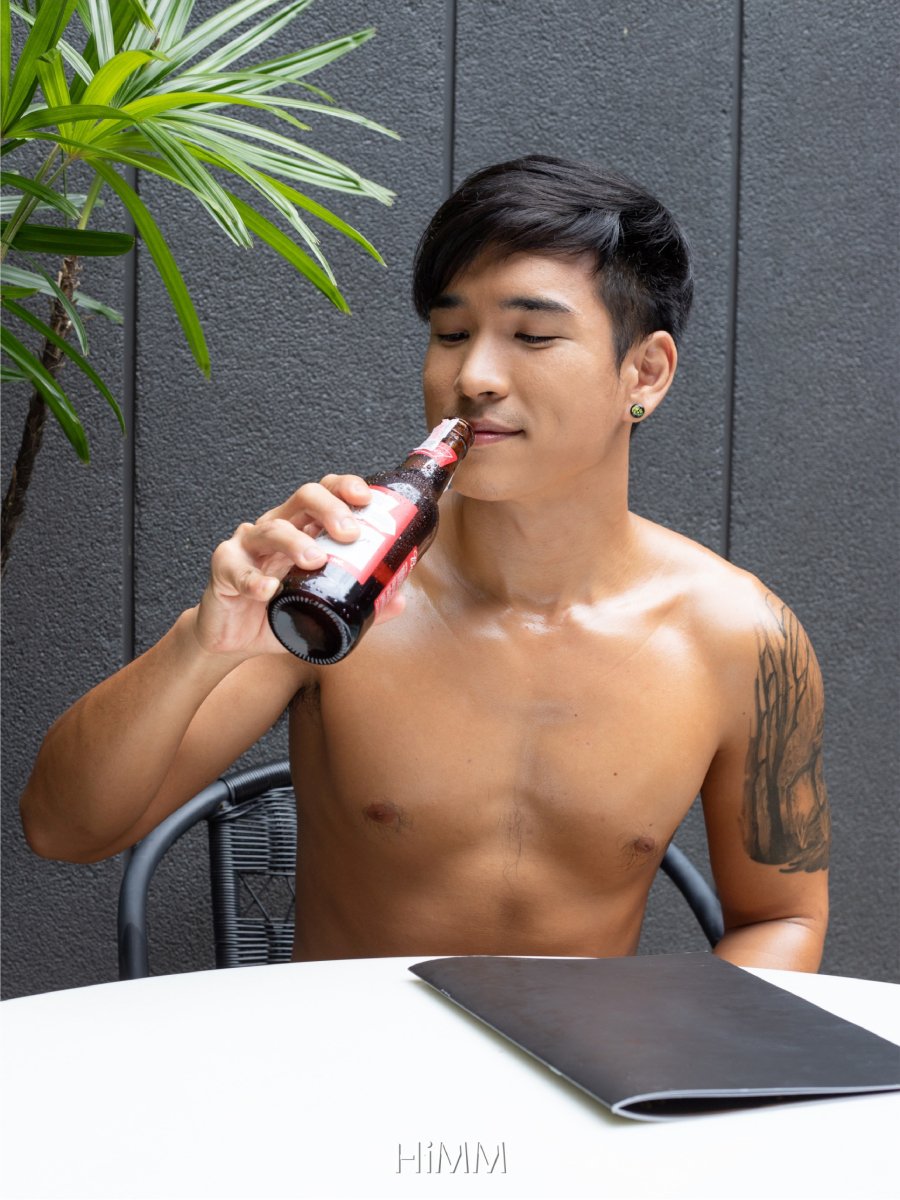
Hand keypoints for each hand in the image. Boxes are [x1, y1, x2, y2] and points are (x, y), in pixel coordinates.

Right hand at [192, 474, 406, 658]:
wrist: (234, 639)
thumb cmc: (278, 611)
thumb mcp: (322, 607)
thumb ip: (359, 602)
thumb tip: (399, 601)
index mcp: (301, 527)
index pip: (325, 493)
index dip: (344, 488)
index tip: (366, 498)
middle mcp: (275, 527)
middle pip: (302, 498)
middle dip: (329, 509)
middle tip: (349, 534)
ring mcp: (247, 546)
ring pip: (270, 529)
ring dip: (295, 541)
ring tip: (315, 560)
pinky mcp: (224, 570)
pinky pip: (236, 570)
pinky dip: (254, 580)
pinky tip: (268, 589)